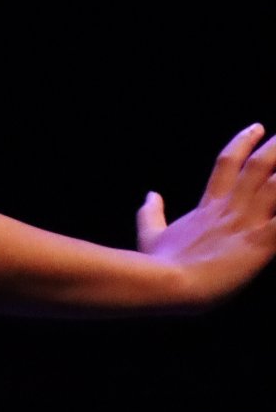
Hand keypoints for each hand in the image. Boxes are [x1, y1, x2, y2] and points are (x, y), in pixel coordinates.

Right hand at [133, 122, 275, 308]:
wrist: (164, 284)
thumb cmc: (155, 264)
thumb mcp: (150, 235)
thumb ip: (151, 213)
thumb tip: (151, 195)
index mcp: (208, 206)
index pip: (228, 163)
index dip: (243, 142)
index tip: (258, 127)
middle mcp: (231, 209)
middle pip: (259, 166)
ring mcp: (246, 224)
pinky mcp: (260, 245)